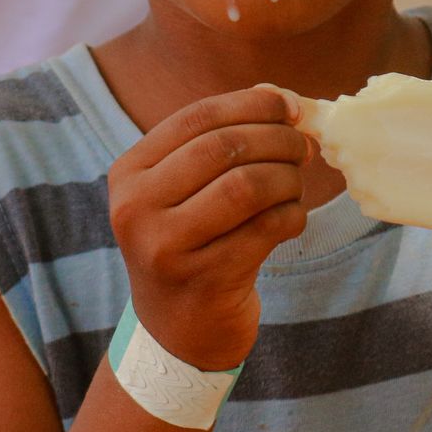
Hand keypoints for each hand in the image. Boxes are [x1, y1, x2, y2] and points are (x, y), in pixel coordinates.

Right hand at [108, 87, 309, 371]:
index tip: (292, 108)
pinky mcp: (204, 280)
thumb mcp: (185, 190)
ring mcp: (166, 248)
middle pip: (224, 148)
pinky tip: (291, 219)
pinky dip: (292, 215)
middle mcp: (136, 208)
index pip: (197, 117)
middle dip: (278, 140)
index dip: (253, 104)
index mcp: (128, 173)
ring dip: (288, 178)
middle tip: (303, 148)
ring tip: (296, 184)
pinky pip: (267, 229)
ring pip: (247, 186)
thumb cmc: (192, 243)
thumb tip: (284, 99)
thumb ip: (222, 142)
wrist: (177, 331)